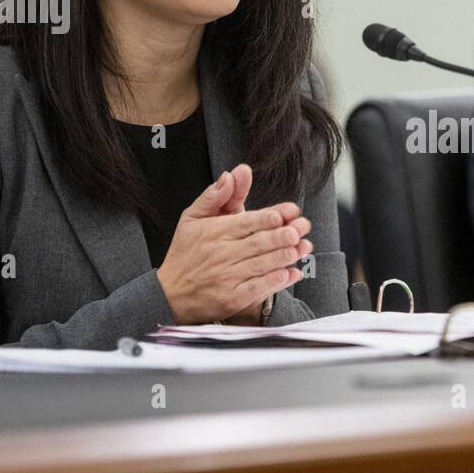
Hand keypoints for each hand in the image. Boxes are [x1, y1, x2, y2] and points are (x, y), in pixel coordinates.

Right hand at [155, 164, 311, 324]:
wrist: (169, 294)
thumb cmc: (186, 253)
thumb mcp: (192, 218)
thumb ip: (215, 196)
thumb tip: (233, 173)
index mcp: (214, 232)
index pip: (246, 222)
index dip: (270, 216)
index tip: (290, 210)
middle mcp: (222, 254)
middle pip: (258, 243)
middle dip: (284, 234)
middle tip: (303, 227)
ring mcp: (227, 278)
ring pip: (261, 265)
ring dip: (285, 256)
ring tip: (304, 247)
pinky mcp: (232, 299)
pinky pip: (257, 289)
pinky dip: (276, 282)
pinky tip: (292, 273)